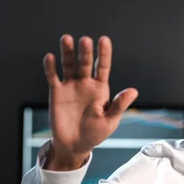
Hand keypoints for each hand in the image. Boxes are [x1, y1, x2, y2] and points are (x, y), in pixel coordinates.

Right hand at [42, 34, 137, 169]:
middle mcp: (85, 83)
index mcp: (101, 88)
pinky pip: (53, 77)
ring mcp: (70, 86)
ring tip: (67, 39)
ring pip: (69, 65)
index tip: (104, 40)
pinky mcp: (56, 92)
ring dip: (67, 52)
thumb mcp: (110, 121)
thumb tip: (134, 91)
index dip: (104, 54)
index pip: (103, 67)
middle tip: (85, 40)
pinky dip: (51, 68)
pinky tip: (50, 57)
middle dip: (85, 52)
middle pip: (86, 63)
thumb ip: (119, 105)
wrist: (74, 145)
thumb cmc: (95, 133)